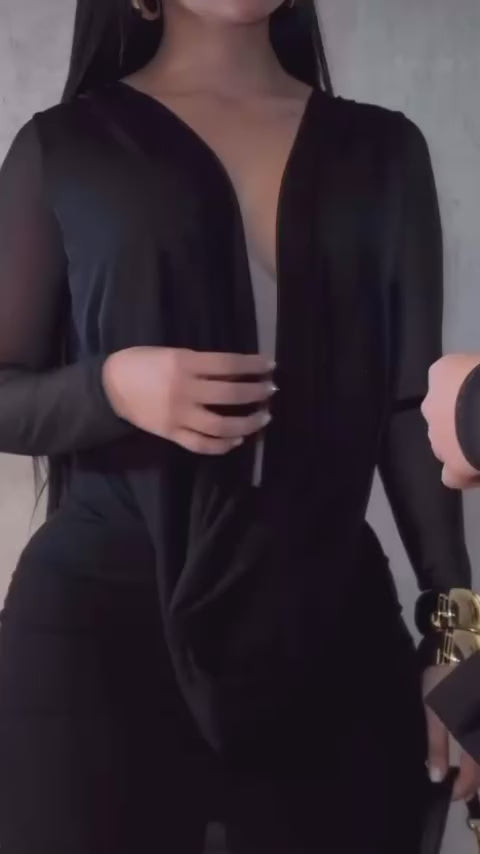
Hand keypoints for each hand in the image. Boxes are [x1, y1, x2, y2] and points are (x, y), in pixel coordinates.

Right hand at [103, 346, 274, 453]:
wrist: (110, 387)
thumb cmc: (142, 363)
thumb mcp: (172, 353)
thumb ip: (201, 363)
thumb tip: (236, 372)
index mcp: (185, 364)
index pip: (228, 365)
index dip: (253, 366)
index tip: (270, 365)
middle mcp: (185, 391)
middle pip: (230, 395)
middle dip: (256, 393)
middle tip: (271, 391)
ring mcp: (179, 416)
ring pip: (220, 426)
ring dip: (247, 423)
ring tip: (263, 418)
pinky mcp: (172, 434)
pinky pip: (201, 444)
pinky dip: (222, 445)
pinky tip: (237, 440)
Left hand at [421, 354, 479, 488]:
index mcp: (443, 371)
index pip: (451, 376)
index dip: (473, 385)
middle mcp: (432, 403)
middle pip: (447, 412)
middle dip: (466, 417)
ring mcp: (438, 437)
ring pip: (447, 442)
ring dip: (464, 443)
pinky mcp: (452, 466)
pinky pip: (454, 475)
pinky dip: (467, 475)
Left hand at [423, 665, 479, 800]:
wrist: (456, 647)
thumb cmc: (443, 680)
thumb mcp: (434, 712)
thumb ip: (437, 746)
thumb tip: (436, 777)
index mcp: (474, 737)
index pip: (472, 775)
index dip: (462, 789)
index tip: (449, 794)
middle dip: (472, 781)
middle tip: (455, 786)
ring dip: (476, 767)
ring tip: (462, 770)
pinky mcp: (479, 713)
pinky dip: (476, 748)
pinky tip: (468, 747)